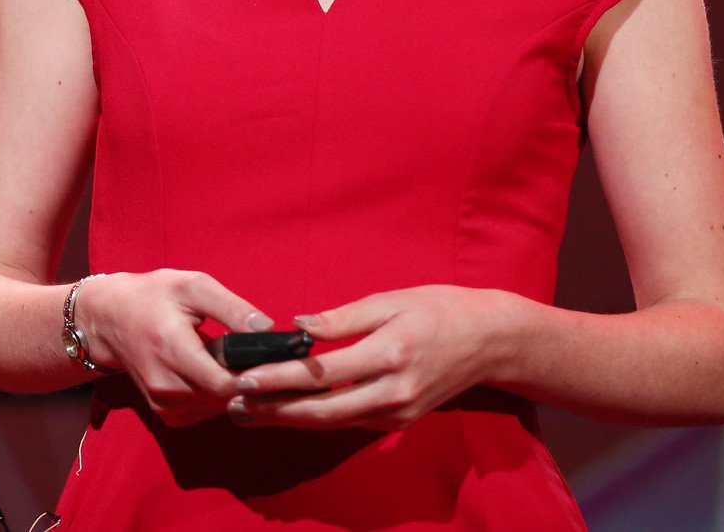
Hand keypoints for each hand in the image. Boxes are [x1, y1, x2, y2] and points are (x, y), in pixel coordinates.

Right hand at [76, 270, 273, 426]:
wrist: (111, 318)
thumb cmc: (154, 296)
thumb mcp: (193, 286)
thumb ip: (231, 308)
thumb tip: (268, 328)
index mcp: (171, 347)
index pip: (222, 382)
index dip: (254, 377)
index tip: (276, 363)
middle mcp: (164, 383)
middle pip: (223, 398)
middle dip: (249, 382)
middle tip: (267, 360)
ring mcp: (162, 403)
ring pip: (217, 408)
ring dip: (235, 391)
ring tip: (245, 364)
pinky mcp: (165, 413)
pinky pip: (205, 412)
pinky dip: (219, 397)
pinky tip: (223, 374)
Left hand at [225, 286, 522, 430]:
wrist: (489, 341)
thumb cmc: (438, 309)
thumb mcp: (391, 300)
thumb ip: (342, 318)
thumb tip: (298, 327)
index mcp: (389, 355)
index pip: (322, 374)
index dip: (279, 379)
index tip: (244, 377)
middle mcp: (392, 392)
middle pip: (322, 411)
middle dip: (274, 410)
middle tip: (234, 405)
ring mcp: (397, 412)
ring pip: (333, 423)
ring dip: (289, 419)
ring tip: (250, 412)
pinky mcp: (399, 421)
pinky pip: (349, 423)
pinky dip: (316, 418)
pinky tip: (287, 411)